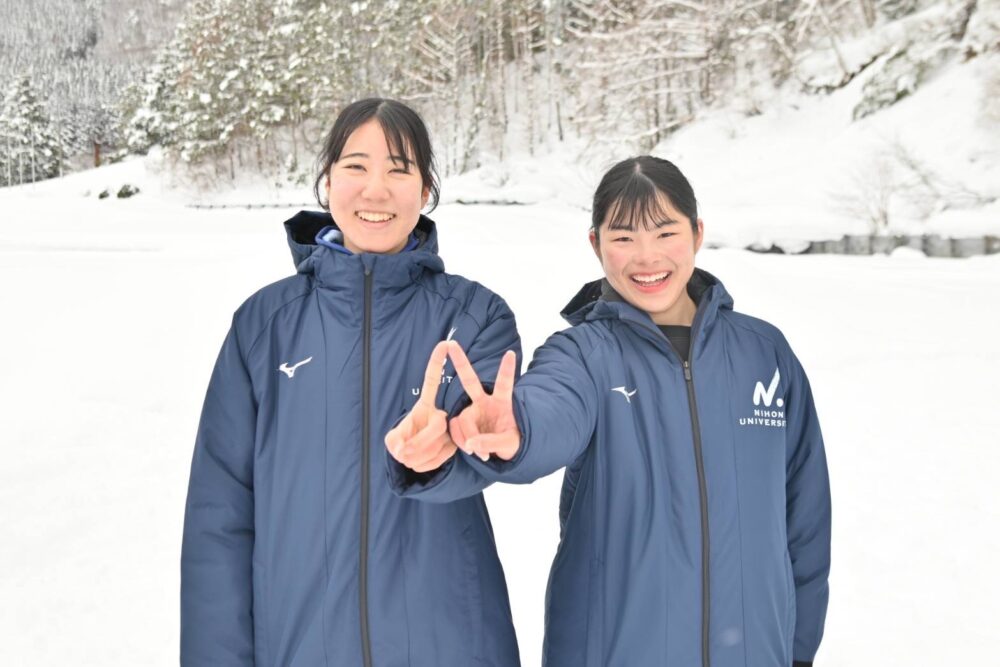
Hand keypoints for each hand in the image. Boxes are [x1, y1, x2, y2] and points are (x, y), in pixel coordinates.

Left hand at [385, 341, 455, 472]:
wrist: (413, 458)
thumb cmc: (402, 443)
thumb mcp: (392, 440)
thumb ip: (394, 442)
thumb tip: (403, 450)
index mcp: (424, 406)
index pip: (431, 382)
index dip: (437, 363)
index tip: (444, 344)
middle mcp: (440, 415)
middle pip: (437, 425)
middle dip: (418, 443)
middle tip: (402, 453)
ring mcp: (449, 431)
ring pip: (437, 445)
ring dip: (416, 457)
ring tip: (406, 458)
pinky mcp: (454, 446)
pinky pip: (440, 458)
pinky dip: (424, 465)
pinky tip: (418, 463)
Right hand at [447, 340, 520, 461]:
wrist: (500, 452)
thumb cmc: (511, 442)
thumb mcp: (508, 445)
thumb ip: (491, 443)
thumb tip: (470, 443)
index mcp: (503, 403)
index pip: (504, 384)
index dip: (506, 370)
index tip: (510, 354)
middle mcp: (485, 402)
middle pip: (470, 381)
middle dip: (460, 363)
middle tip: (451, 344)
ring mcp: (472, 411)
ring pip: (462, 420)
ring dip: (466, 437)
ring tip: (478, 452)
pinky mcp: (462, 422)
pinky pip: (454, 429)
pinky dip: (460, 441)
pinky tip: (469, 449)